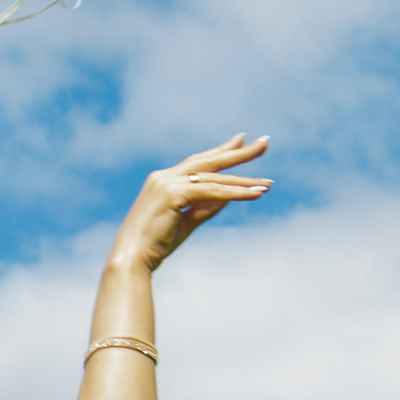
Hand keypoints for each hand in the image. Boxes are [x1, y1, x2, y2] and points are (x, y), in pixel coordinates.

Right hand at [110, 134, 271, 277]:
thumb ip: (207, 206)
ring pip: (214, 178)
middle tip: (265, 142)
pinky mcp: (172, 194)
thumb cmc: (156, 245)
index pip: (199, 162)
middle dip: (239, 153)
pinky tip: (256, 193)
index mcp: (164, 180)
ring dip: (244, 181)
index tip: (241, 140)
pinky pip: (211, 192)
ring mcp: (167, 183)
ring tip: (268, 183)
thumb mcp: (187, 222)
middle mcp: (165, 176)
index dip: (222, 150)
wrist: (131, 259)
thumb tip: (230, 195)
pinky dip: (235, 193)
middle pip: (209, 161)